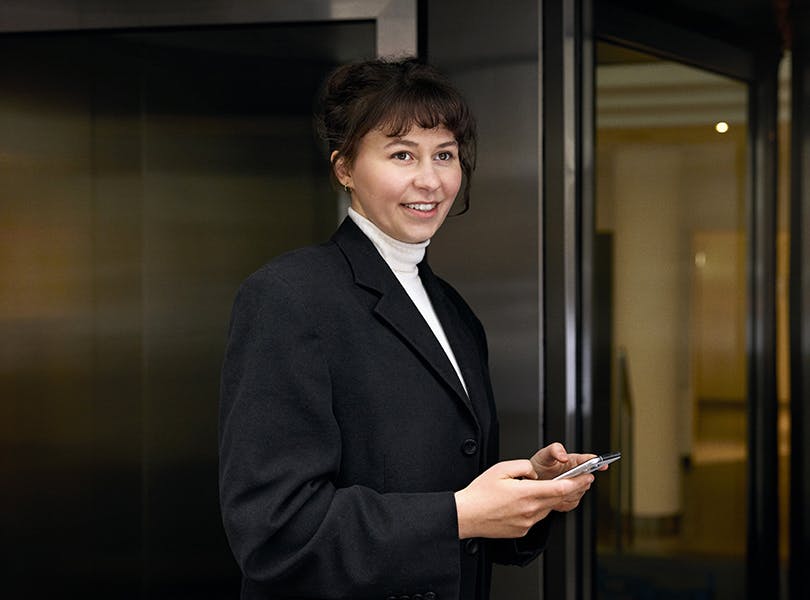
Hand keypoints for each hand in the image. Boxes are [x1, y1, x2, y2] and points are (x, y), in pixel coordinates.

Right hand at [454, 459, 593, 538]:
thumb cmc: (480, 494)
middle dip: (572, 489)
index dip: (577, 483)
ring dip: (551, 499)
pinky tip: (525, 501)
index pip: (560, 489)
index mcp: (526, 493)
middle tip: (581, 481)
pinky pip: (536, 517)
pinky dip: (537, 508)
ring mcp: (527, 522)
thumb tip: (534, 473)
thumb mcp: (501, 469)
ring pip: (547, 508)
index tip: (586, 477)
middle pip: (558, 500)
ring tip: (546, 489)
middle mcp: (530, 510)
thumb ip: (524, 466)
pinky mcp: (522, 530)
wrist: (466, 516)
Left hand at [529, 442, 603, 511]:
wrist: (530, 481)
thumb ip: (555, 450)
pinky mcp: (570, 498)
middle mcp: (577, 474)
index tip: (603, 464)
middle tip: (567, 480)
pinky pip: (573, 502)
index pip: (589, 460)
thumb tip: (565, 456)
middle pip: (587, 479)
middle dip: (578, 481)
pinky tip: (556, 495)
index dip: (598, 462)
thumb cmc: (538, 465)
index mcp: (574, 461)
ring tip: (557, 487)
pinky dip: (565, 501)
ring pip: (581, 492)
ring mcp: (574, 486)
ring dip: (570, 491)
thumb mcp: (544, 454)